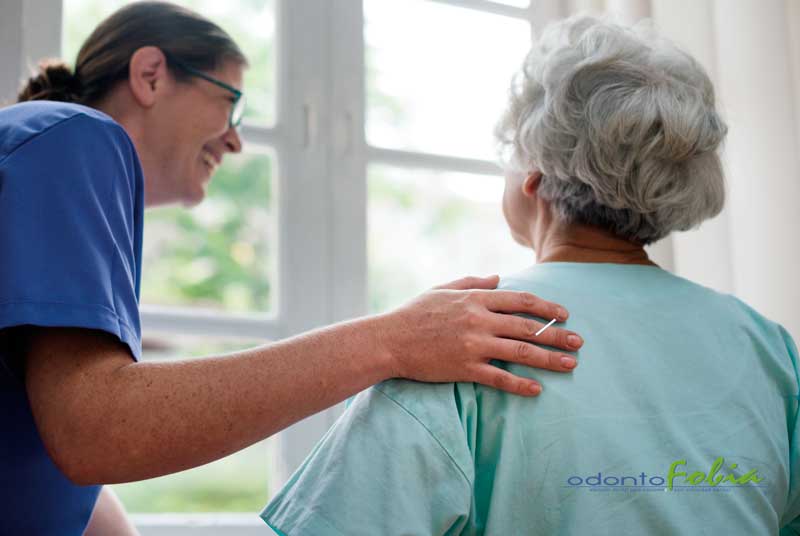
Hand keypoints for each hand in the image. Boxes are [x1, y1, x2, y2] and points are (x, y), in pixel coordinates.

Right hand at [380, 275, 583, 395]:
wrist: (389, 340)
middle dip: (557, 334)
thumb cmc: (413, 313)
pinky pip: (499, 377)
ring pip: (520, 351)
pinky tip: (537, 390)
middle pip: (528, 326)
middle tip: (579, 342)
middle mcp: (479, 320)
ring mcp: (473, 345)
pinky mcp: (465, 367)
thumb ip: (472, 282)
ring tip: (570, 364)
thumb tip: (498, 278)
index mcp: (475, 298)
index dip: (546, 307)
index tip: (564, 314)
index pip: (521, 300)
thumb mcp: (443, 289)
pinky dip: (520, 384)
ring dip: (549, 359)